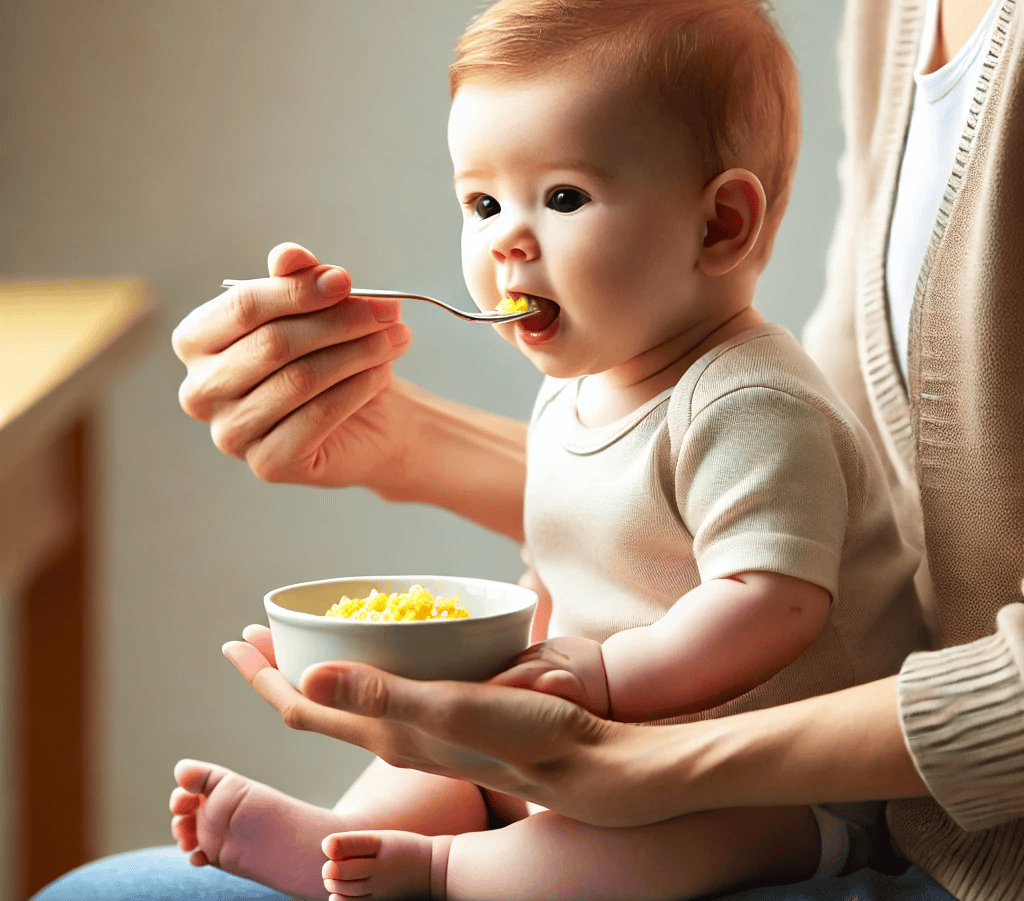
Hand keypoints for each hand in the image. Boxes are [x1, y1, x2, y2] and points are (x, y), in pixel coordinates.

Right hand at [172, 243, 412, 490]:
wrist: (366, 417)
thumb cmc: (330, 354)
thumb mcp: (316, 308)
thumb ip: (296, 278)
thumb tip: (289, 255)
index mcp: (197, 341)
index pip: (242, 307)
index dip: (297, 290)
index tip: (346, 280)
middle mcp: (200, 391)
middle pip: (273, 344)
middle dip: (338, 322)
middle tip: (388, 311)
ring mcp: (229, 433)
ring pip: (299, 380)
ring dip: (357, 353)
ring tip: (396, 338)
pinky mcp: (267, 464)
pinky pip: (317, 417)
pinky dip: (356, 388)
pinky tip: (383, 373)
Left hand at [222, 624, 655, 826]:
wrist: (583, 764)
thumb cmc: (521, 737)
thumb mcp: (447, 712)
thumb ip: (380, 697)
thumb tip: (305, 678)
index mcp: (385, 734)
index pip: (301, 708)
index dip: (263, 676)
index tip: (234, 641)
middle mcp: (395, 736)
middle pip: (316, 703)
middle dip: (280, 669)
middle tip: (256, 634)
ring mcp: (422, 731)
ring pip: (350, 698)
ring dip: (319, 666)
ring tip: (305, 638)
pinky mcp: (450, 721)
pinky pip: (386, 690)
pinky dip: (365, 666)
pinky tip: (383, 648)